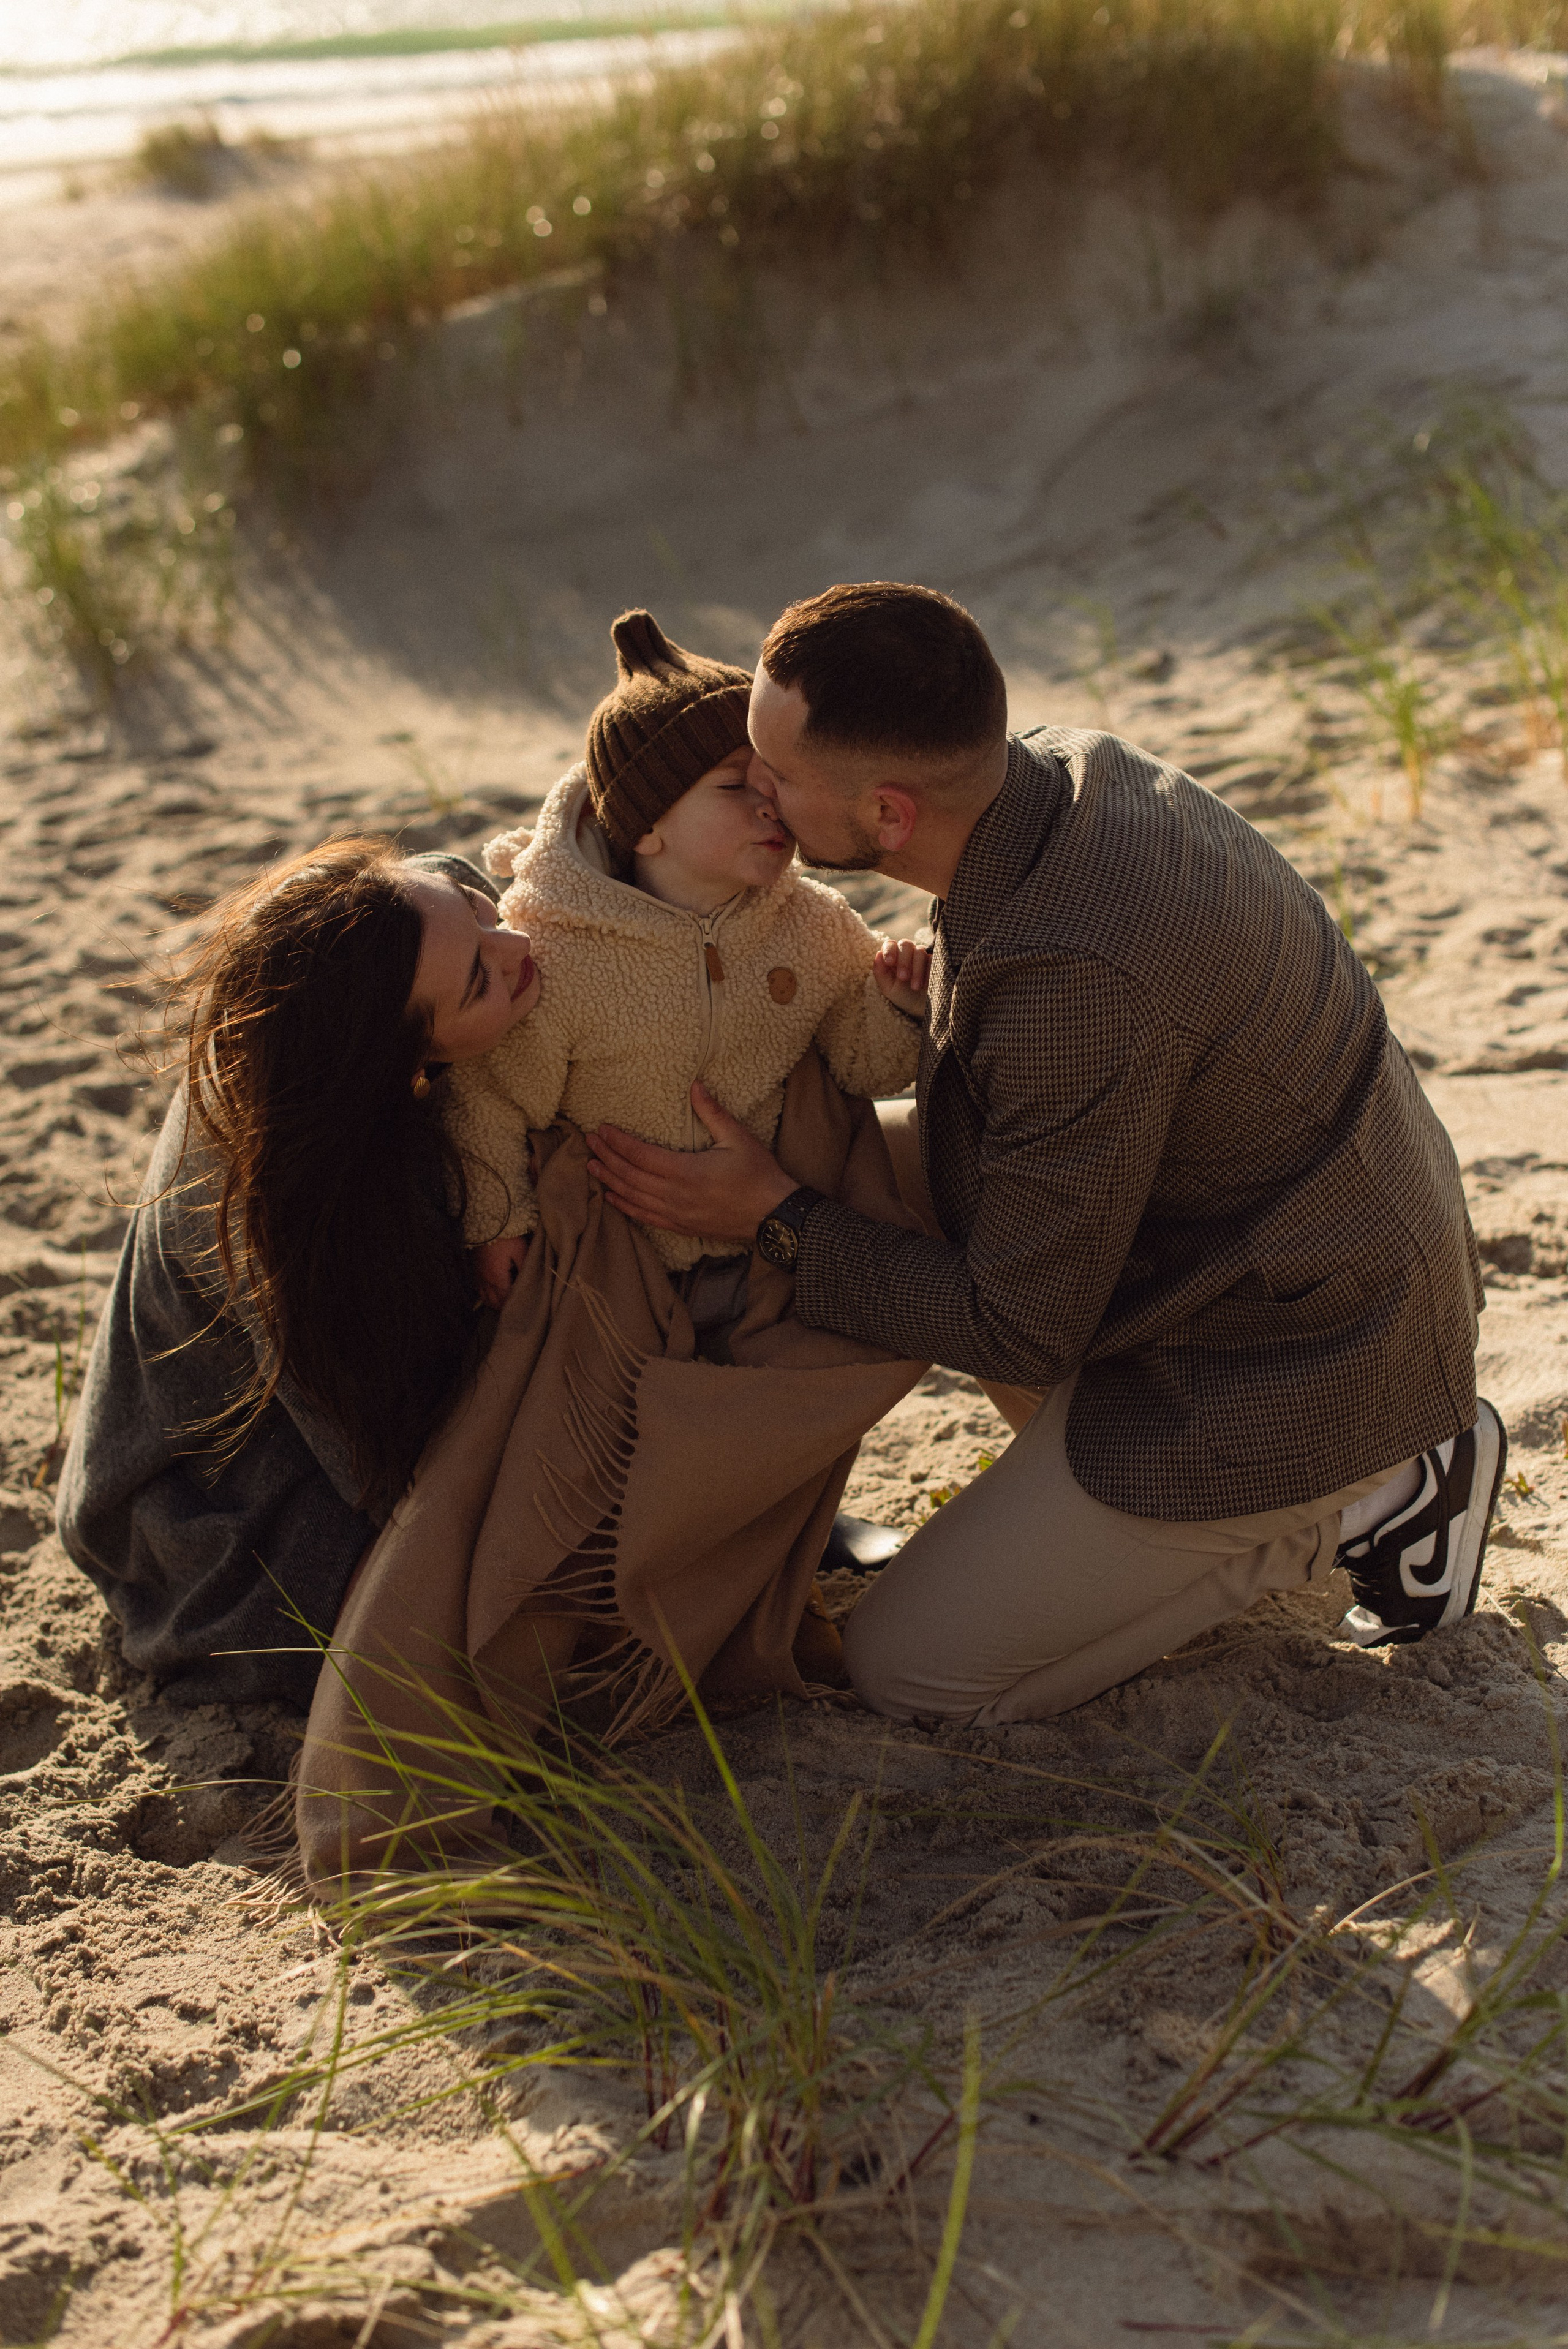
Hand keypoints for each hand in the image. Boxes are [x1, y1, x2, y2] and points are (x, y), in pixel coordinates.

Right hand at [471, 1234, 529, 1310]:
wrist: (485, 1223)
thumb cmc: (505, 1237)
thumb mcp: (520, 1250)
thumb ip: (525, 1267)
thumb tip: (532, 1279)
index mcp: (498, 1278)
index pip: (506, 1298)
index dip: (513, 1305)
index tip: (521, 1309)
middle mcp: (486, 1280)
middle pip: (494, 1301)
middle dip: (503, 1307)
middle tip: (513, 1311)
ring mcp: (478, 1275)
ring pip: (484, 1297)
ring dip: (493, 1303)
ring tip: (501, 1307)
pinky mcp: (474, 1269)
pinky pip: (478, 1288)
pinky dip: (484, 1295)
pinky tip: (489, 1295)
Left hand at [589, 1082, 794, 1238]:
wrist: (774, 1216)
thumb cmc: (759, 1175)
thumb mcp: (738, 1138)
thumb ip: (712, 1112)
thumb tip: (694, 1085)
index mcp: (686, 1172)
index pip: (640, 1155)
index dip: (618, 1141)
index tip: (602, 1129)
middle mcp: (675, 1195)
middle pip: (630, 1175)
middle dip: (607, 1157)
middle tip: (589, 1142)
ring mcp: (676, 1214)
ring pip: (632, 1197)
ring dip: (609, 1181)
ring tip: (592, 1166)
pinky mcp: (680, 1226)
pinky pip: (645, 1216)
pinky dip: (624, 1206)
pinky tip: (611, 1198)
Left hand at [873, 938, 930, 1017]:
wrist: (923, 1008)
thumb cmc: (904, 997)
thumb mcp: (889, 988)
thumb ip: (880, 972)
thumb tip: (878, 954)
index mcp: (894, 957)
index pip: (890, 944)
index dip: (889, 950)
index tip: (890, 962)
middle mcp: (908, 953)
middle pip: (905, 944)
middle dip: (903, 961)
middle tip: (903, 978)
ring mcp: (923, 955)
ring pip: (920, 951)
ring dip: (916, 969)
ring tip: (915, 987)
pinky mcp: (935, 961)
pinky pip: (933, 959)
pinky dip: (928, 971)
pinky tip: (926, 985)